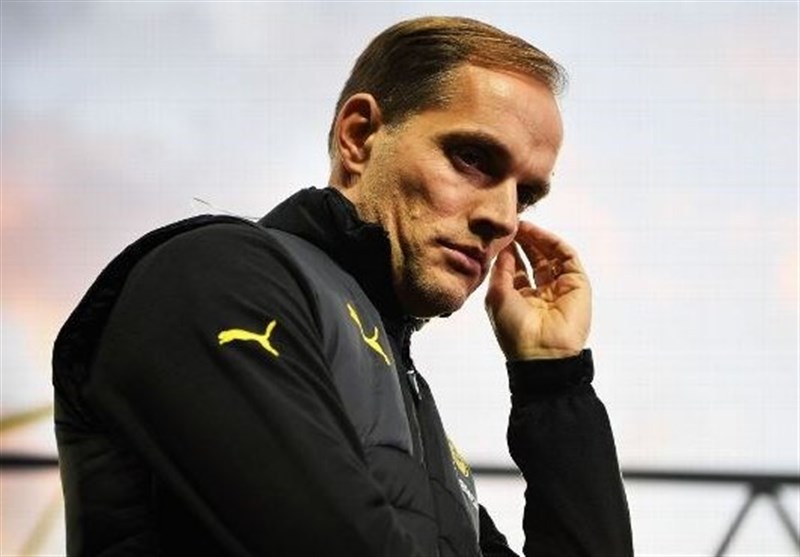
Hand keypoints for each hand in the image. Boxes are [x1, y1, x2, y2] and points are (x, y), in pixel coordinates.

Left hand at [485, 221, 590, 359]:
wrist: (541, 352)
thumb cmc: (514, 330)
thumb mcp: (497, 296)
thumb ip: (500, 269)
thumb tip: (503, 247)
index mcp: (520, 298)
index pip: (516, 267)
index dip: (509, 250)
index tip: (498, 234)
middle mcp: (541, 292)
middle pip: (534, 259)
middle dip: (523, 241)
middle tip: (512, 224)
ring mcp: (560, 288)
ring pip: (550, 255)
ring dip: (536, 239)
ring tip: (521, 225)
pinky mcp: (577, 284)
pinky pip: (566, 257)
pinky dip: (552, 242)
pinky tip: (536, 233)